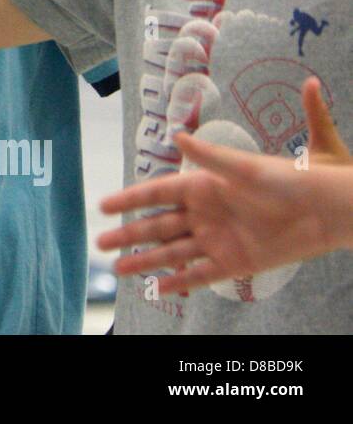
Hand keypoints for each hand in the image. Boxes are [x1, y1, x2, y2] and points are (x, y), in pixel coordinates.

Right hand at [96, 77, 352, 294]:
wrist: (324, 211)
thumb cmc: (287, 180)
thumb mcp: (244, 166)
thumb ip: (208, 155)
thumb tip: (176, 135)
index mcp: (202, 186)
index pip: (157, 193)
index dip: (130, 199)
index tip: (104, 205)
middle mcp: (204, 213)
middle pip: (157, 225)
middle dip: (128, 233)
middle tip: (100, 241)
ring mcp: (217, 240)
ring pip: (172, 252)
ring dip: (145, 260)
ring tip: (118, 268)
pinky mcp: (234, 263)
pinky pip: (200, 274)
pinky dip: (180, 282)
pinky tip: (159, 288)